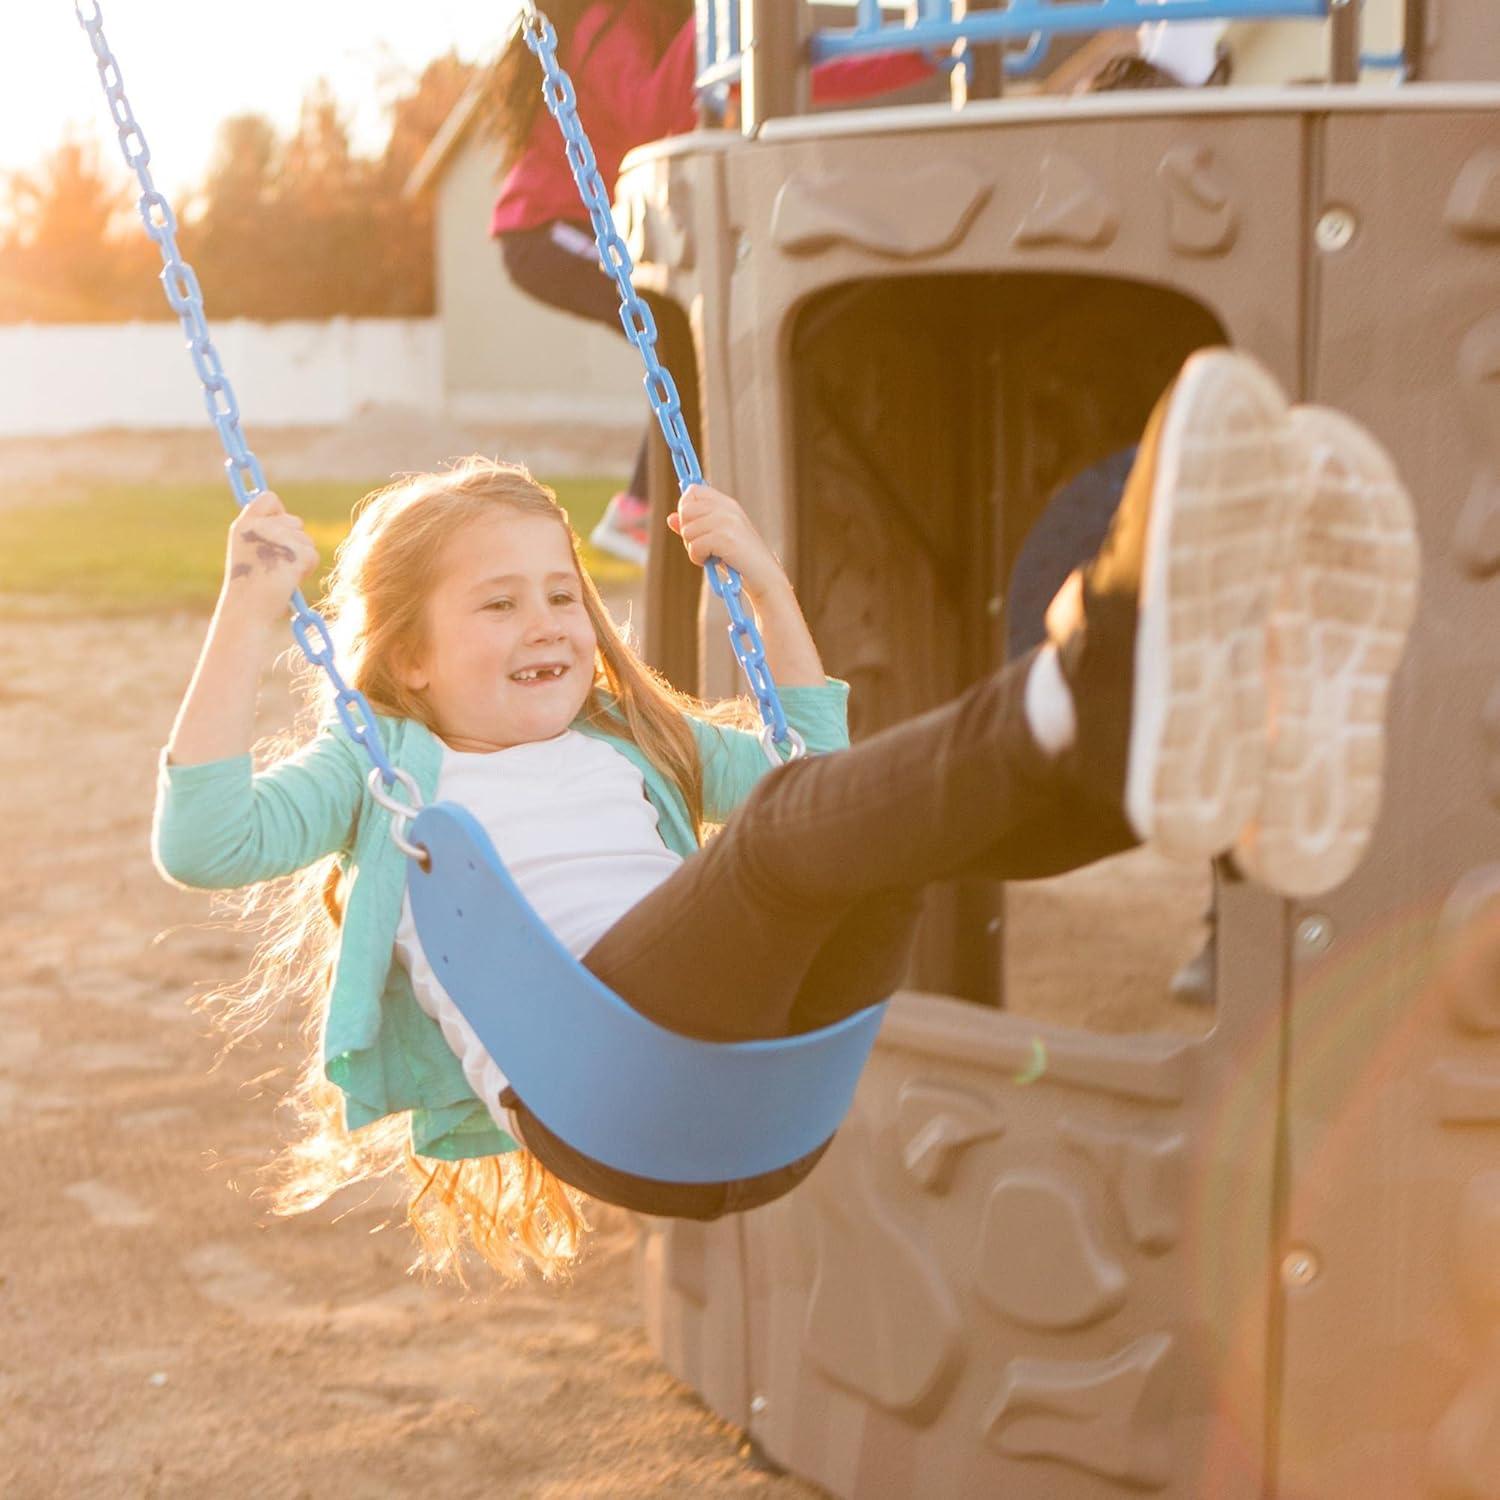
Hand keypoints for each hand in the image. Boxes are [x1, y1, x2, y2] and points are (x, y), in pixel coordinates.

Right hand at [219, 491, 319, 624]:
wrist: (248, 611)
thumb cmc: (250, 588)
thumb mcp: (249, 553)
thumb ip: (264, 533)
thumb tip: (291, 523)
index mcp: (243, 525)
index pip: (268, 498)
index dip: (279, 511)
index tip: (279, 528)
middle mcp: (259, 527)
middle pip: (295, 521)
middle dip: (294, 542)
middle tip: (277, 565)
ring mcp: (277, 538)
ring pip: (306, 539)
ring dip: (301, 558)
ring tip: (281, 575)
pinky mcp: (295, 553)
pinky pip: (313, 555)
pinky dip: (307, 569)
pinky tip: (289, 581)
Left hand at [667, 483, 788, 602]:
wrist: (765, 578)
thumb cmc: (739, 561)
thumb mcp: (714, 540)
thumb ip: (694, 527)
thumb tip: (670, 518)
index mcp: (727, 504)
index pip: (693, 490)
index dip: (685, 508)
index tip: (693, 526)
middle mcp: (727, 508)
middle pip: (685, 509)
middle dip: (687, 531)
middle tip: (702, 546)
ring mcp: (728, 521)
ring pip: (687, 530)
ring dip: (693, 549)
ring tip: (711, 556)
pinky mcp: (726, 538)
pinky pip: (694, 546)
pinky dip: (698, 559)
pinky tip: (713, 562)